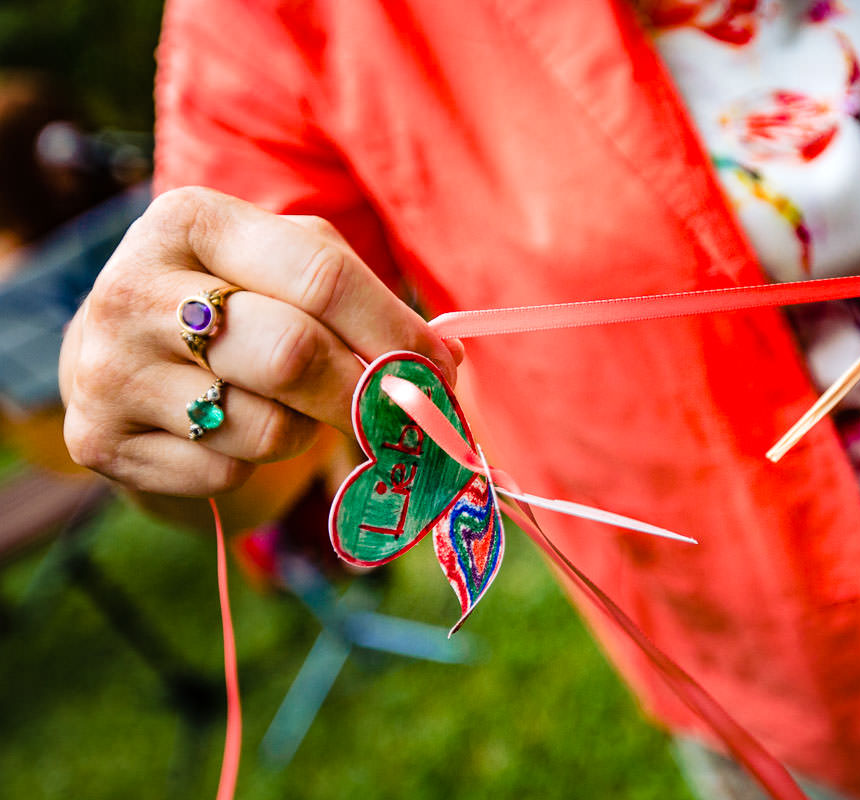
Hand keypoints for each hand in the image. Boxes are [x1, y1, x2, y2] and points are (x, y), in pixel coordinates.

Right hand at [59, 186, 461, 496]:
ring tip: (290, 407)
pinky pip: (223, 473)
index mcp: (192, 220)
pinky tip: (232, 433)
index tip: (442, 370)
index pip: (321, 277)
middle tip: (399, 415)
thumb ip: (362, 297)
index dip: (396, 332)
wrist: (123, 354)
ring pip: (263, 428)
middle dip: (365, 395)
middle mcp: (134, 287)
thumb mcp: (285, 266)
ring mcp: (108, 368)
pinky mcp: (100, 441)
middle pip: (294, 355)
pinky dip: (251, 465)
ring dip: (305, 431)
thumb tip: (443, 363)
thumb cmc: (234, 301)